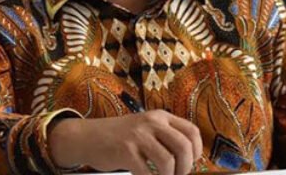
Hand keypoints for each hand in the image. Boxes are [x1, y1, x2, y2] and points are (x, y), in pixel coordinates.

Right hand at [49, 110, 202, 174]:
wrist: (88, 136)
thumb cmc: (121, 137)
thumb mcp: (146, 128)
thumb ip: (165, 137)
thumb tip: (188, 161)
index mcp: (160, 116)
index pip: (192, 132)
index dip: (196, 151)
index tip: (189, 163)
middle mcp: (151, 122)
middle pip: (183, 146)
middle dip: (185, 168)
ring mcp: (138, 136)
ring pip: (167, 162)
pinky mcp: (125, 151)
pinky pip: (146, 173)